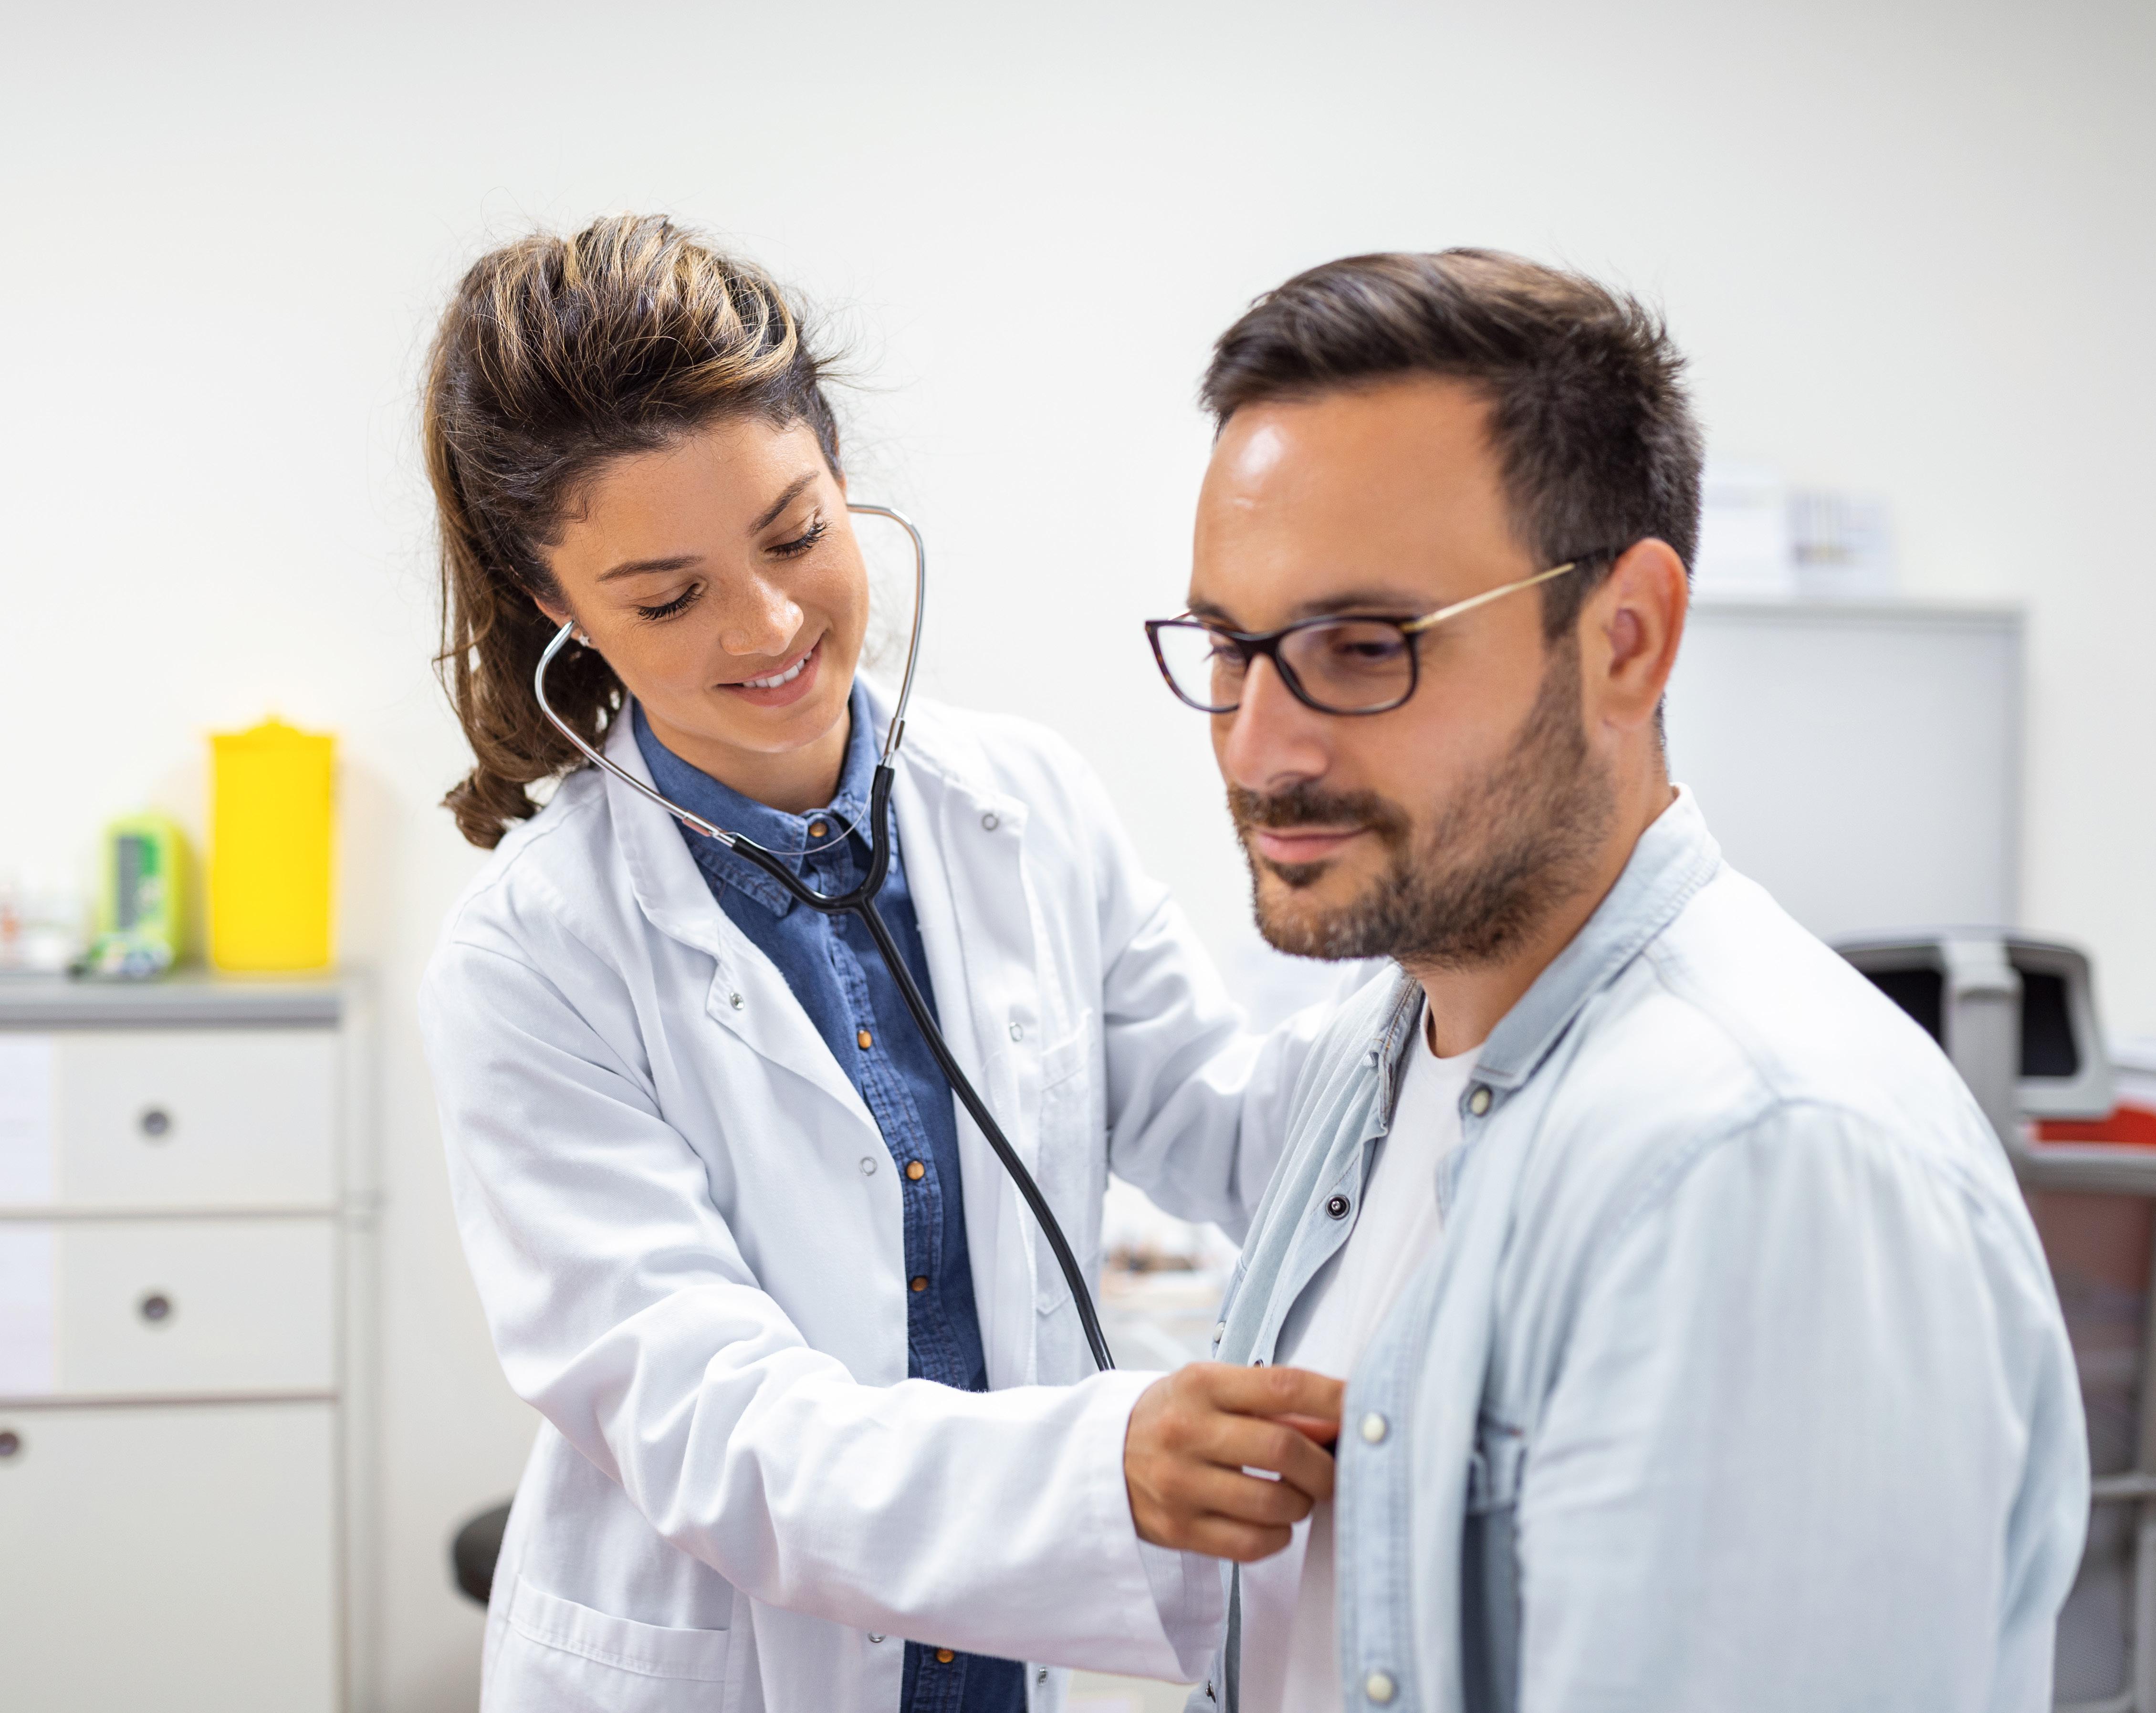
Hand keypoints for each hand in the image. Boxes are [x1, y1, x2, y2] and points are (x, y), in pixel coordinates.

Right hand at [1123, 1363, 1344, 1560]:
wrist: (1103, 1456)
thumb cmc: (1175, 1416)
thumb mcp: (1214, 1390)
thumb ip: (1274, 1405)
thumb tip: (1339, 1424)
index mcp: (1200, 1384)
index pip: (1283, 1386)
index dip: (1334, 1399)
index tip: (1363, 1409)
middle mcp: (1186, 1431)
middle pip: (1284, 1449)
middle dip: (1324, 1466)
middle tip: (1331, 1471)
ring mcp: (1179, 1484)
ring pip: (1273, 1503)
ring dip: (1302, 1503)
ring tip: (1296, 1495)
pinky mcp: (1177, 1529)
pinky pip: (1252, 1544)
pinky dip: (1278, 1535)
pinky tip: (1272, 1521)